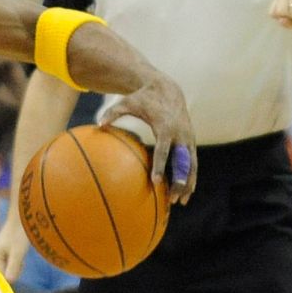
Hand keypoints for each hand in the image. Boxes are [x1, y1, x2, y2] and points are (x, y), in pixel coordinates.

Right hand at [0, 216, 30, 281]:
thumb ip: (13, 269)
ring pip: (8, 272)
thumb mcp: (17, 253)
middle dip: (14, 271)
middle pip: (4, 277)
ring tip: (19, 254)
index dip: (11, 274)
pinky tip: (18, 255)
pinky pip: (10, 267)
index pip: (1, 278)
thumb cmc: (18, 235)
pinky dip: (17, 264)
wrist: (20, 219)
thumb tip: (10, 283)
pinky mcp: (2, 256)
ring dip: (16, 267)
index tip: (17, 264)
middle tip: (18, 258)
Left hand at [101, 73, 196, 204]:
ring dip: (188, 183)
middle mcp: (180, 134)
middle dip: (179, 181)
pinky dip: (191, 177)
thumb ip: (113, 113)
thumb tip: (98, 124)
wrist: (168, 90)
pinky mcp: (191, 141)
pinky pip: (193, 162)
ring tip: (181, 202)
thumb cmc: (144, 98)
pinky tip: (186, 192)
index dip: (160, 166)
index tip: (156, 182)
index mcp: (165, 126)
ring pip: (191, 165)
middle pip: (182, 162)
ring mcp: (188, 138)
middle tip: (172, 199)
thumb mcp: (126, 102)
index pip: (163, 150)